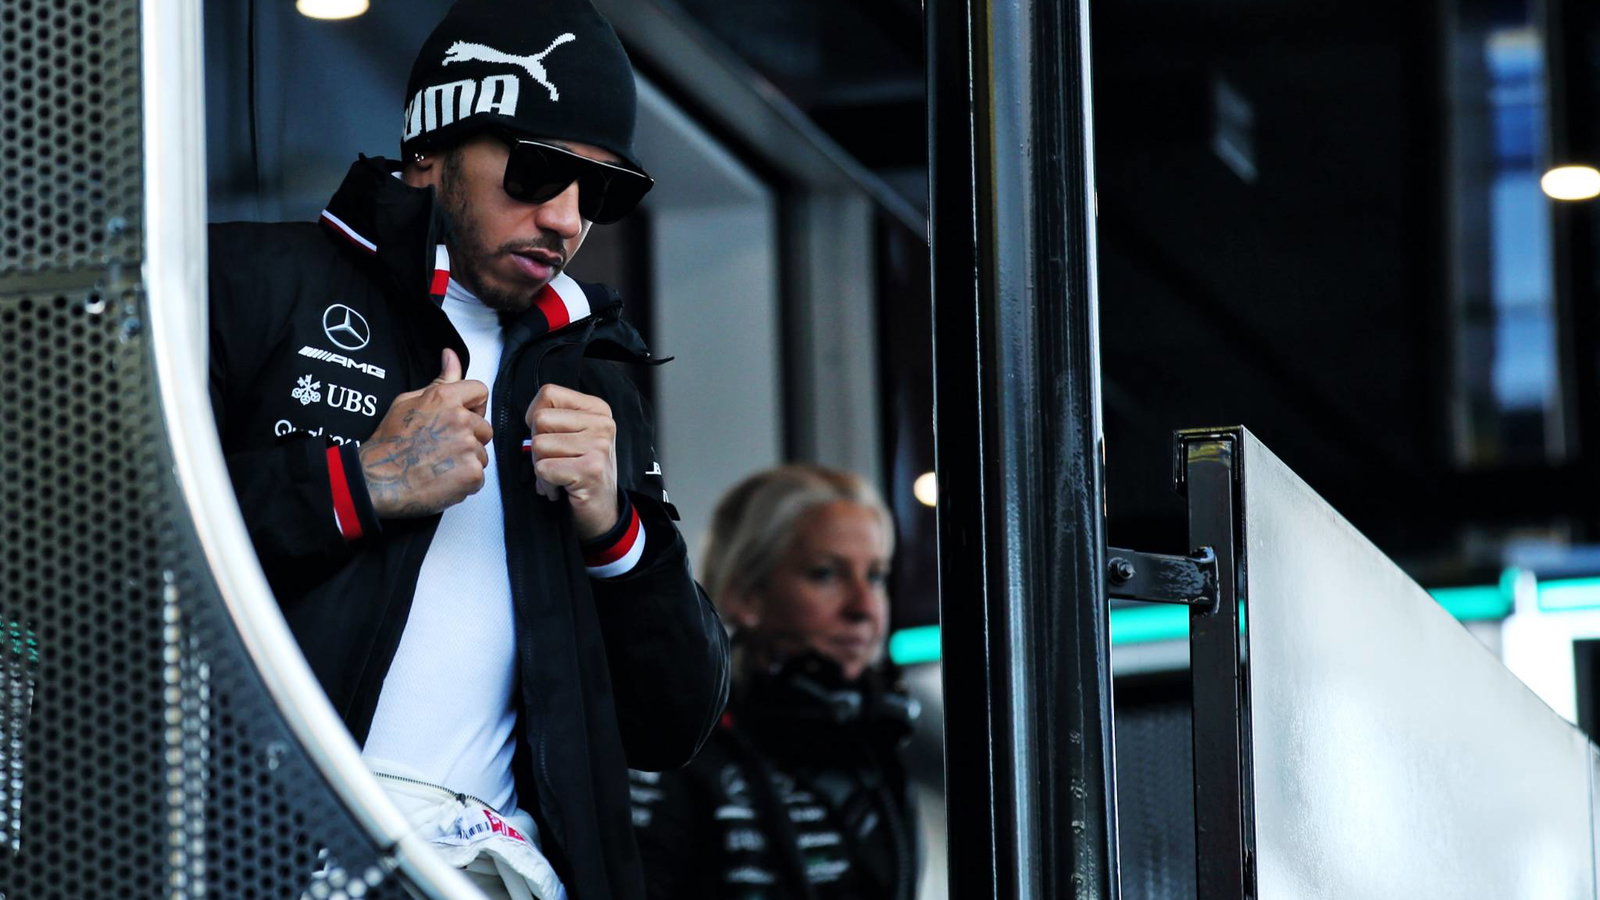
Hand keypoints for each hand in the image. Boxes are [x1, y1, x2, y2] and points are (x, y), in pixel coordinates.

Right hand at [358, 348, 492, 517]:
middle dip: (470, 437)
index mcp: (446, 398)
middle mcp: (461, 420)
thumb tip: (451, 356)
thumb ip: (439, 379)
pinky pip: (478, 476)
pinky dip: (464, 481)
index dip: (473, 406)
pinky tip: (443, 479)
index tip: (462, 417)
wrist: (378, 480)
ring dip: (467, 460)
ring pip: (481, 453)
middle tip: (443, 447)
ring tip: (439, 464)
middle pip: (484, 427)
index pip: (480, 392)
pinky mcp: (471, 473)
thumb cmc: (389, 442)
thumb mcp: (408, 400)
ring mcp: (468, 447)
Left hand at [525, 384, 619, 539]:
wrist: (603, 513)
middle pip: (540, 420)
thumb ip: (556, 418)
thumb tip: (528, 416)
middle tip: (555, 462)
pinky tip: (562, 488)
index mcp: (597, 410)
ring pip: (539, 445)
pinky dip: (546, 483)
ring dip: (541, 468)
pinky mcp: (590, 469)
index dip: (535, 417)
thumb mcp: (575, 436)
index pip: (548, 393)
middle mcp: (602, 424)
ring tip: (560, 477)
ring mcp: (599, 446)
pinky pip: (543, 468)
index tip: (549, 436)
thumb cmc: (582, 474)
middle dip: (537, 446)